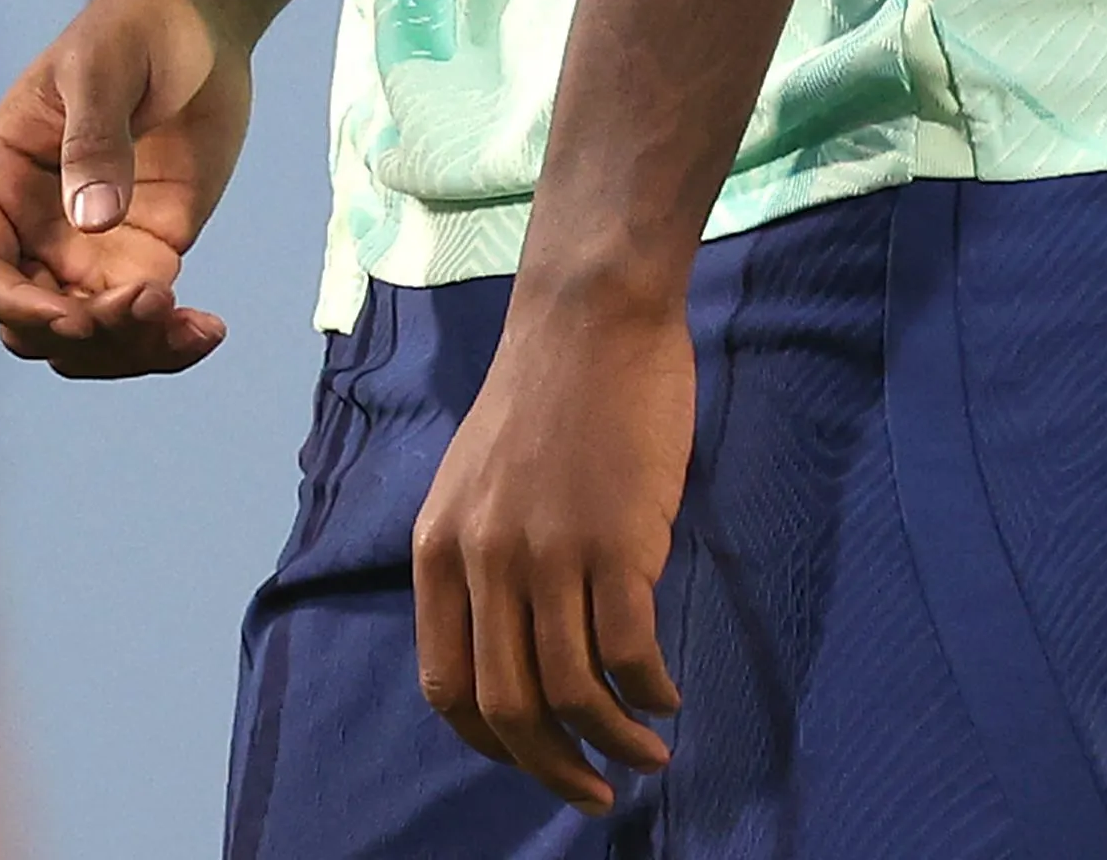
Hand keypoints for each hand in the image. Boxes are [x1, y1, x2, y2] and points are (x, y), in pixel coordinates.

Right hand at [0, 0, 251, 376]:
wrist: (197, 23)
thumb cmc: (134, 26)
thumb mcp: (105, 67)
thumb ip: (94, 140)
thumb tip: (93, 220)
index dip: (15, 307)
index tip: (77, 315)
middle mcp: (34, 228)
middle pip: (32, 325)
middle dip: (85, 335)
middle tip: (150, 300)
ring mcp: (88, 250)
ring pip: (85, 342)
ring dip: (130, 352)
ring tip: (191, 326)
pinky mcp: (142, 257)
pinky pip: (140, 325)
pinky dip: (169, 343)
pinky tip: (208, 330)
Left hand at [412, 286, 692, 812]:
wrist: (590, 314)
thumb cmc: (544, 391)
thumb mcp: (477, 480)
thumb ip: (480, 556)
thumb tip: (509, 645)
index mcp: (440, 547)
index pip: (447, 687)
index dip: (490, 743)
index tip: (533, 761)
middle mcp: (484, 559)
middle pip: (510, 708)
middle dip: (554, 769)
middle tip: (596, 793)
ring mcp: (549, 551)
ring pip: (573, 693)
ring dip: (614, 743)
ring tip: (647, 752)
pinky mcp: (617, 540)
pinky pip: (630, 652)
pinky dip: (649, 692)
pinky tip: (666, 694)